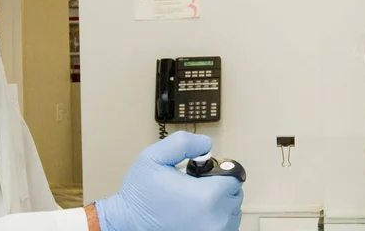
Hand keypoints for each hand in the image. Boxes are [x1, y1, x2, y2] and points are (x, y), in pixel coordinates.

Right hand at [93, 132, 243, 230]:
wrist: (129, 224)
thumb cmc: (141, 196)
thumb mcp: (154, 156)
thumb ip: (183, 142)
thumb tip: (206, 145)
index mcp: (206, 197)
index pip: (234, 177)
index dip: (218, 170)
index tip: (200, 173)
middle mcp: (215, 220)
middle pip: (235, 194)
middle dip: (218, 186)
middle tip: (194, 186)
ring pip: (232, 212)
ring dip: (219, 204)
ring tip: (193, 201)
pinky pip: (225, 226)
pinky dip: (215, 218)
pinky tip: (195, 214)